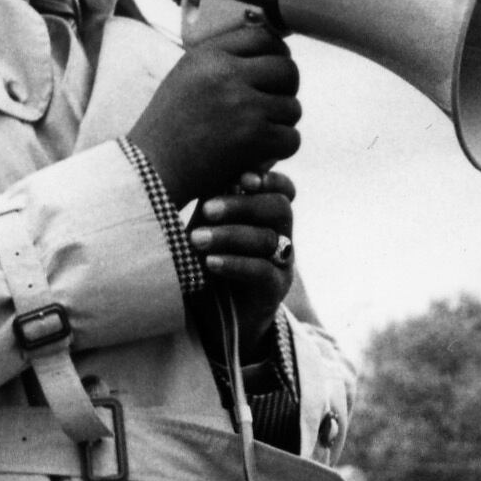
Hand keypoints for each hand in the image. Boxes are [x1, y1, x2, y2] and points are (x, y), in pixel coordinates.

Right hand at [130, 21, 301, 204]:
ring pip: (293, 107)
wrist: (151, 170)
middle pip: (288, 69)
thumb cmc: (170, 128)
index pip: (264, 38)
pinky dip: (280, 149)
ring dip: (281, 124)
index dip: (277, 55)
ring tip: (257, 133)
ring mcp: (241, 104)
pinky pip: (292, 138)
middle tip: (272, 106)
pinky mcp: (252, 137)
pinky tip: (260, 152)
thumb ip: (223, 63)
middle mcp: (225, 73)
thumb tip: (273, 49)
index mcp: (208, 55)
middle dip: (286, 90)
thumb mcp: (187, 78)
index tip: (273, 73)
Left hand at [189, 168, 295, 346]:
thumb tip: (208, 163)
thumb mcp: (206, 223)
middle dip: (242, 205)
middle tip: (207, 210)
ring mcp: (280, 263)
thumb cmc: (203, 260)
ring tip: (196, 240)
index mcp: (266, 214)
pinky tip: (210, 263)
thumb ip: (213, 197)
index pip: (284, 188)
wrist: (208, 316)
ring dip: (229, 235)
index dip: (269, 179)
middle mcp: (280, 235)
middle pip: (278, 207)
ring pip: (267, 238)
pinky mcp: (274, 290)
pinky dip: (235, 263)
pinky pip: (263, 271)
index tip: (241, 179)